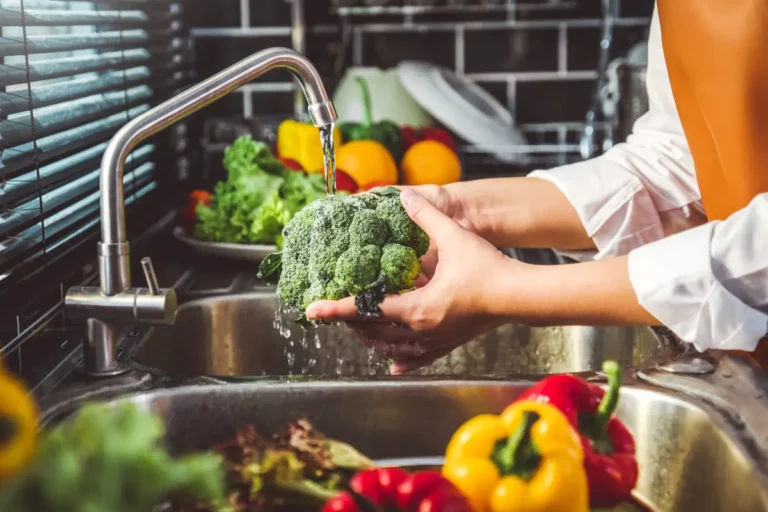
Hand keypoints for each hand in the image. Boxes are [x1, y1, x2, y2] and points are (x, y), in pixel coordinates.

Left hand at [307, 189, 521, 373]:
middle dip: (351, 322)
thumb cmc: (489, 270)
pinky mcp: (449, 343)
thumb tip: (405, 196)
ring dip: (372, 339)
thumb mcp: (453, 238)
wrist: (520, 297)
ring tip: (359, 330)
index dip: (336, 309)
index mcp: (416, 308)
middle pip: (374, 331)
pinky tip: (394, 365)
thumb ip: (426, 217)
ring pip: (392, 348)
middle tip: (335, 311)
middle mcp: (420, 330)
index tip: (313, 311)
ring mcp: (434, 340)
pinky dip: (402, 360)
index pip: (366, 309)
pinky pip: (419, 358)